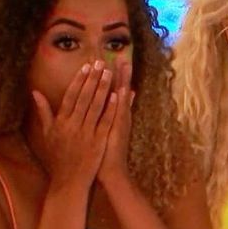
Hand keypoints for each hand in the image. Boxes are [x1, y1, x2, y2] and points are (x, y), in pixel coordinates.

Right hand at [31, 61, 117, 187]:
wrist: (68, 181)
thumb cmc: (58, 157)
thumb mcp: (47, 134)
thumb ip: (43, 112)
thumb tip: (35, 92)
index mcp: (60, 122)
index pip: (70, 96)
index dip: (79, 80)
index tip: (86, 67)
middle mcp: (72, 126)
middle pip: (83, 98)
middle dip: (92, 79)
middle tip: (100, 63)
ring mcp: (85, 134)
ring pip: (95, 107)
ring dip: (102, 88)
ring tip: (108, 73)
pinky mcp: (97, 142)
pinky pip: (105, 122)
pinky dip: (110, 108)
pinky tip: (117, 95)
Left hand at [97, 61, 134, 186]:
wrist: (111, 172)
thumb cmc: (102, 154)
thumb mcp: (102, 131)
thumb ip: (102, 115)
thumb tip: (104, 103)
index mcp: (111, 115)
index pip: (111, 91)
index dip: (110, 76)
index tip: (108, 59)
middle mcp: (118, 116)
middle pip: (119, 90)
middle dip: (119, 73)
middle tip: (121, 55)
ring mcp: (120, 123)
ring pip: (121, 98)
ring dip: (123, 81)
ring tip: (124, 64)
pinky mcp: (119, 132)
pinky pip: (120, 114)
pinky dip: (121, 103)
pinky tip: (121, 91)